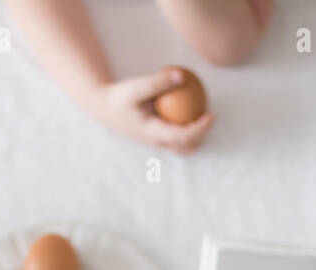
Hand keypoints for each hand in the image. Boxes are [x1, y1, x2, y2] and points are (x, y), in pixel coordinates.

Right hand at [83, 68, 214, 153]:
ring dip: (197, 136)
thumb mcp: (135, 86)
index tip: (211, 115)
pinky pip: (177, 137)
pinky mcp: (156, 137)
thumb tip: (182, 76)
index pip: (181, 137)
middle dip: (202, 136)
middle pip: (186, 148)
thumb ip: (158, 81)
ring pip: (182, 147)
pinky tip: (192, 110)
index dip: (200, 129)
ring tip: (203, 116)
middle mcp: (155, 142)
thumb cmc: (120, 96)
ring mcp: (156, 142)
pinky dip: (187, 129)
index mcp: (151, 133)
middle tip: (210, 116)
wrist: (104, 108)